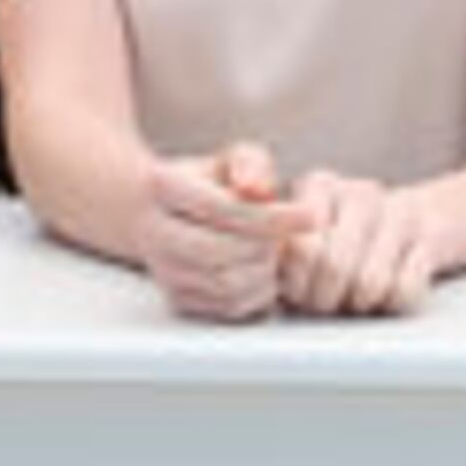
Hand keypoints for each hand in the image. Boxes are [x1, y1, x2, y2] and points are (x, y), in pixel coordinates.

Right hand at [141, 140, 312, 320]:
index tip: (312, 216)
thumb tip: (257, 190)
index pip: (221, 207)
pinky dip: (257, 294)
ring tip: (276, 252)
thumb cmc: (209, 182)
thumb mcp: (232, 158)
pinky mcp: (176, 298)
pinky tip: (264, 272)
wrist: (165, 213)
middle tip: (287, 237)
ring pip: (224, 284)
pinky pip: (226, 307)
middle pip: (218, 250)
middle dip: (264, 246)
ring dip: (264, 271)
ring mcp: (162, 270)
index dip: (271, 216)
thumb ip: (251, 164)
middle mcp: (153, 231)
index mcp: (162, 186)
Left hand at [278, 169, 438, 315]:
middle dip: (325, 299)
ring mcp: (400, 212)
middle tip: (326, 301)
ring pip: (370, 283)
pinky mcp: (434, 237)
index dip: (295, 283)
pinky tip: (388, 291)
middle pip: (333, 268)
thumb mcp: (308, 239)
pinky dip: (393, 302)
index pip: (298, 248)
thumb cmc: (349, 240)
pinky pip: (405, 290)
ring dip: (360, 302)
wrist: (426, 221)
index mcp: (319, 185)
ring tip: (356, 296)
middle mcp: (359, 191)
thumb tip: (272, 269)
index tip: (296, 291)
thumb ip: (282, 252)